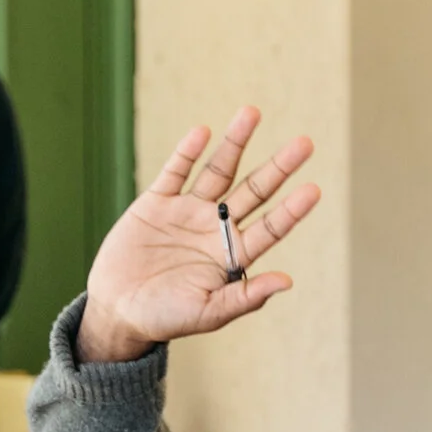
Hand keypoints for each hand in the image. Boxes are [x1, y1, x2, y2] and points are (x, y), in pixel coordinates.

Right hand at [76, 111, 318, 365]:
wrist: (118, 312)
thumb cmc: (166, 318)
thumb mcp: (209, 313)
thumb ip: (246, 297)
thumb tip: (287, 281)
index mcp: (233, 255)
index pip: (270, 227)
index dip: (291, 210)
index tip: (313, 190)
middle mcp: (216, 228)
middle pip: (253, 190)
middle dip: (278, 167)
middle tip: (305, 144)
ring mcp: (187, 212)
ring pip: (217, 171)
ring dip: (235, 143)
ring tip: (253, 113)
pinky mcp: (155, 203)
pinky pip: (174, 173)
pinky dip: (186, 153)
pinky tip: (203, 133)